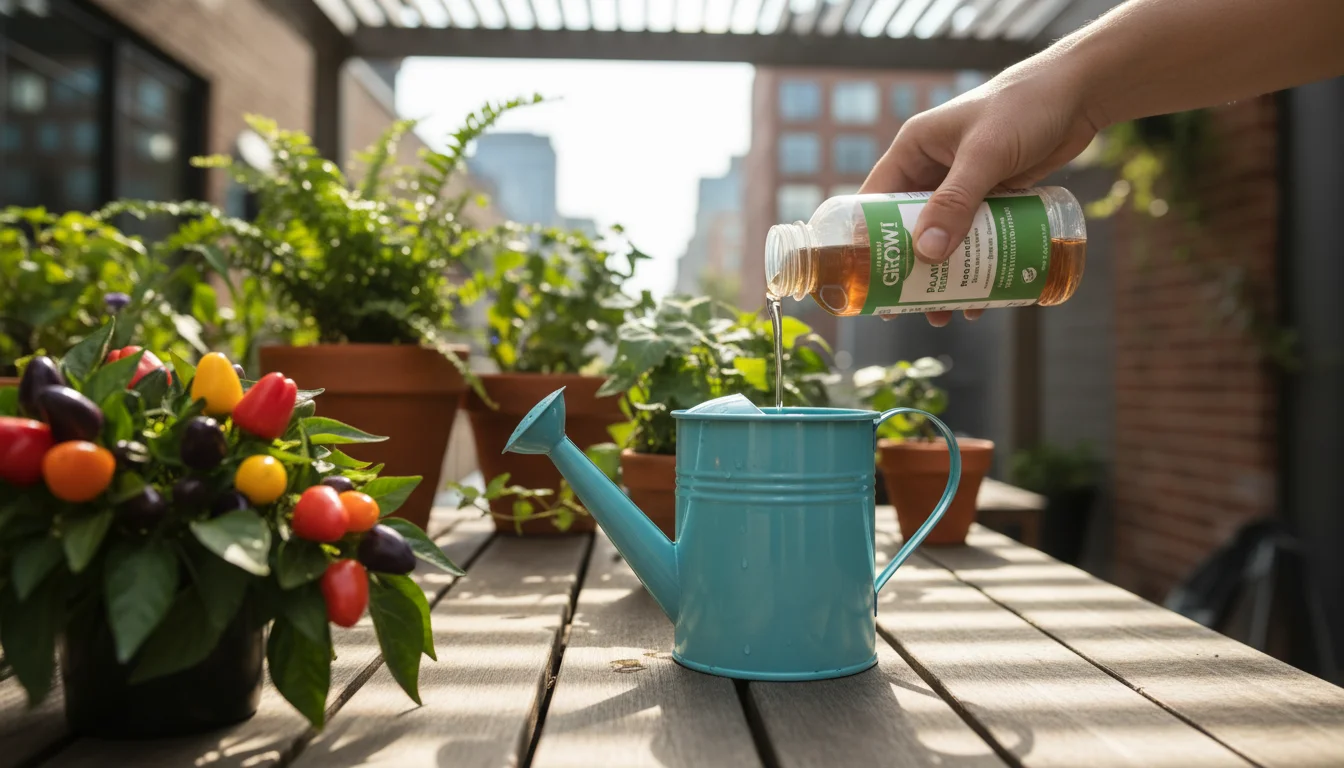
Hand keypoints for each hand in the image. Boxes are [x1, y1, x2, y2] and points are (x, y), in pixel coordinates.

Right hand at [860, 60, 1100, 325]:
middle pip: (908, 229)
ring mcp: (961, 185)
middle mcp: (931, 169)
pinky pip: (975, 237)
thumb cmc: (1025, 108)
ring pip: (943, 238)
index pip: (875, 202)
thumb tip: (927, 253)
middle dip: (910, 270)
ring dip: (944, 276)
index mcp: (913, 150)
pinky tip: (984, 293)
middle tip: (907, 309)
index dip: (867, 242)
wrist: (1078, 94)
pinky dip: (976, 264)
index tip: (867, 281)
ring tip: (948, 312)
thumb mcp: (986, 154)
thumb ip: (957, 201)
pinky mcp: (991, 196)